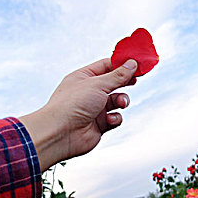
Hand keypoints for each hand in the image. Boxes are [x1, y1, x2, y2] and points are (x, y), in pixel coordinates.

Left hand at [19, 58, 137, 170]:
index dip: (121, 64)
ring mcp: (94, 108)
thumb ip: (118, 75)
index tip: (137, 64)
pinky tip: (109, 120)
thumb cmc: (72, 104)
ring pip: (117, 101)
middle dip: (124, 82)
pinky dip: (115, 118)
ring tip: (121, 103)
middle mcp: (89, 92)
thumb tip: (132, 64)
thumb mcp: (98, 84)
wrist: (60, 134)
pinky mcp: (99, 124)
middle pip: (113, 83)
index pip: (106, 66)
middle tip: (135, 81)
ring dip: (122, 101)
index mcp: (84, 77)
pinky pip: (115, 118)